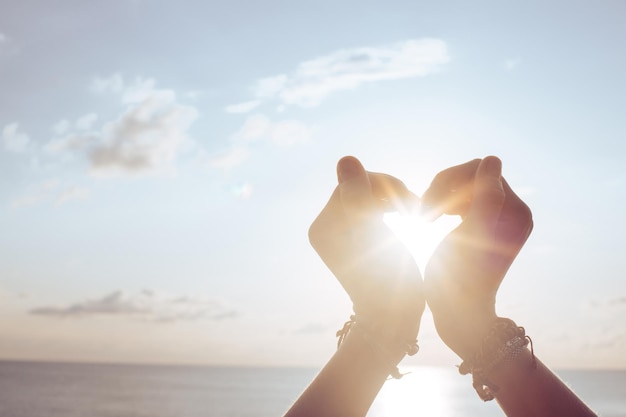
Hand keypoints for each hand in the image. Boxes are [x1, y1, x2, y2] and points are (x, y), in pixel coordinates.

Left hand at [309, 156, 424, 346]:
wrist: (394, 319)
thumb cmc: (387, 280)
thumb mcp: (373, 233)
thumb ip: (358, 195)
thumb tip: (345, 158)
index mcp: (323, 225)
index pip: (354, 182)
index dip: (385, 185)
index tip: (410, 203)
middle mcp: (326, 228)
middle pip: (361, 189)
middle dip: (391, 193)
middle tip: (417, 208)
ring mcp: (342, 235)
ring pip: (371, 198)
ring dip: (396, 200)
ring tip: (415, 213)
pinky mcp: (359, 242)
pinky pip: (376, 210)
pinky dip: (395, 209)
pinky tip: (409, 218)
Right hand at [422, 156, 532, 359]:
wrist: (457, 312)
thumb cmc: (461, 277)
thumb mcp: (471, 234)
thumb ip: (485, 196)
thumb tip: (493, 158)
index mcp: (516, 211)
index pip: (481, 170)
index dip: (451, 180)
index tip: (429, 206)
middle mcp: (512, 212)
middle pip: (472, 175)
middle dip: (444, 188)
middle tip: (423, 212)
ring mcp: (497, 219)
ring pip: (463, 185)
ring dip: (439, 196)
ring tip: (424, 217)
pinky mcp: (481, 225)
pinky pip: (460, 198)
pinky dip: (442, 204)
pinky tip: (431, 219)